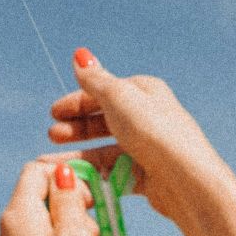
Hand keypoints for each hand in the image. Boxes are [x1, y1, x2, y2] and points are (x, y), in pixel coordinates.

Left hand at [0, 160, 101, 235]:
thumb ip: (69, 200)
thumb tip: (63, 173)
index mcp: (17, 216)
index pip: (37, 172)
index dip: (68, 176)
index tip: (93, 197)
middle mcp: (9, 234)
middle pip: (46, 201)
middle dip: (77, 212)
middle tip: (95, 234)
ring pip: (53, 230)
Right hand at [44, 48, 227, 226]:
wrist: (185, 179)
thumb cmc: (153, 131)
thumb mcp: (119, 97)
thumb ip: (95, 80)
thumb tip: (80, 55)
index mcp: (144, 92)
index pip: (104, 92)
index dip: (76, 101)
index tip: (52, 112)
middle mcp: (147, 118)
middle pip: (103, 121)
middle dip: (75, 128)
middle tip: (52, 135)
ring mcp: (146, 148)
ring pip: (104, 149)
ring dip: (77, 155)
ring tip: (50, 162)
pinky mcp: (146, 176)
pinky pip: (113, 173)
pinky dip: (92, 175)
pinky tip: (75, 180)